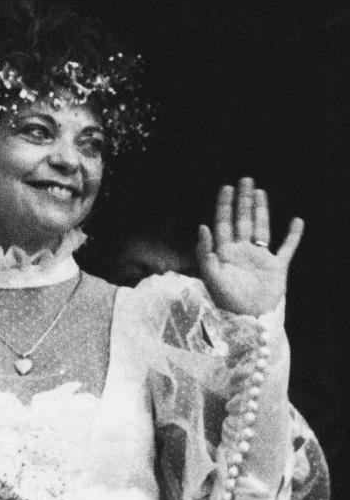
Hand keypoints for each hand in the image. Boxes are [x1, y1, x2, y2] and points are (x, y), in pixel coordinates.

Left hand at [196, 177, 302, 315]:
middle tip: (245, 180)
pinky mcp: (277, 267)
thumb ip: (204, 251)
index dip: (224, 205)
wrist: (248, 319)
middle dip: (243, 200)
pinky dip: (293, 235)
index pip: (223, 222)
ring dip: (261, 210)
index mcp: (225, 252)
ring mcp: (260, 257)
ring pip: (260, 227)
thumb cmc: (226, 301)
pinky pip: (287, 247)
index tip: (226, 188)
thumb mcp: (210, 275)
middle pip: (242, 220)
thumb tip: (202, 226)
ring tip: (260, 192)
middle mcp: (242, 251)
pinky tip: (297, 221)